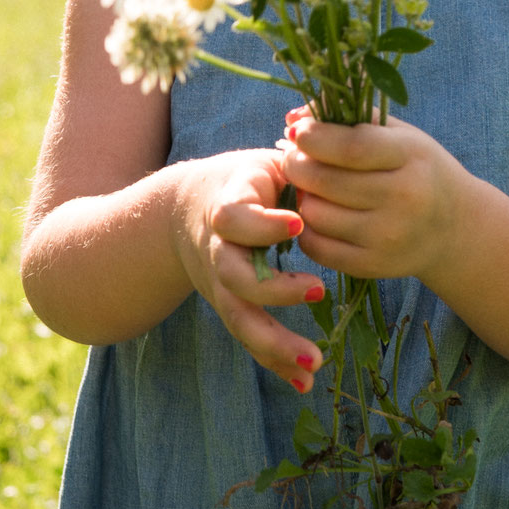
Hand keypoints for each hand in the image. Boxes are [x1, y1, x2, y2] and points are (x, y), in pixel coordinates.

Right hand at [171, 149, 326, 391]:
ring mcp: (221, 283)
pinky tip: (305, 380)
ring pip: (240, 317)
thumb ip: (293, 153)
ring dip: (276, 342)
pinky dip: (276, 362)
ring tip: (315, 360)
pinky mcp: (230, 306)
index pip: (235, 217)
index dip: (262, 222)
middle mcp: (218, 250)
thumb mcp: (262, 161)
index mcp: (226, 207)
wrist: (187, 210)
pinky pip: (250, 336)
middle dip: (274, 288)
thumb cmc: (244, 179)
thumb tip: (321, 127)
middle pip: (234, 276)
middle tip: (320, 289)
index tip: (300, 222)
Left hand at [279, 106, 468, 281]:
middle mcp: (404, 198)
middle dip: (297, 164)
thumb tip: (293, 118)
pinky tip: (318, 214)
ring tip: (311, 186)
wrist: (455, 228)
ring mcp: (388, 236)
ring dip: (302, 196)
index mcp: (411, 157)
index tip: (297, 132)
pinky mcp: (374, 265)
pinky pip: (318, 247)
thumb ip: (352, 118)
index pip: (353, 147)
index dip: (314, 137)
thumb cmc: (419, 170)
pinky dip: (307, 228)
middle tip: (293, 158)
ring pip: (316, 215)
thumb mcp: (401, 135)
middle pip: (326, 181)